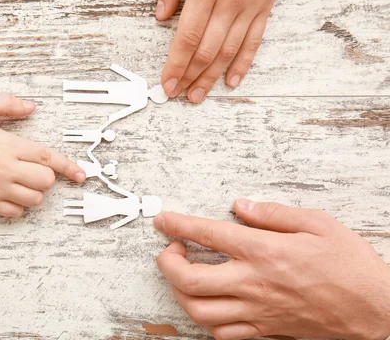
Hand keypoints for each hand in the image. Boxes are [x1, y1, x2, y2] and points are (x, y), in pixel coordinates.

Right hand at [0, 94, 85, 217]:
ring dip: (35, 192)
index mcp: (7, 145)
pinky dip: (19, 206)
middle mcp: (5, 169)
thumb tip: (31, 107)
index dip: (68, 166)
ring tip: (22, 182)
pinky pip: (15, 213)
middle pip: (46, 181)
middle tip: (34, 168)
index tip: (81, 174)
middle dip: (47, 176)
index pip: (48, 157)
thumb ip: (6, 103)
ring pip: (34, 199)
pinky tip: (10, 194)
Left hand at [154, 200, 389, 339]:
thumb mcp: (318, 224)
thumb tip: (243, 206)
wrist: (375, 310)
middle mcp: (254, 283)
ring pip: (199, 310)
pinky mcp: (265, 329)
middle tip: (169, 250)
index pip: (207, 234)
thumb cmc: (351, 267)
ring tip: (183, 275)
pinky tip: (209, 304)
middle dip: (167, 263)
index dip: (178, 225)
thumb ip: (274, 213)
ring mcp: (257, 310)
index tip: (163, 220)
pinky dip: (206, 320)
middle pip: (189, 279)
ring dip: (180, 292)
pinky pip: (222, 334)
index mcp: (264, 251)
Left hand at [157, 0, 297, 101]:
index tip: (166, 82)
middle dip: (189, 76)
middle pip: (206, 51)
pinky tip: (233, 79)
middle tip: (177, 94)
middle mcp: (230, 0)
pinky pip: (255, 40)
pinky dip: (243, 63)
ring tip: (198, 95)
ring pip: (229, 51)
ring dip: (212, 77)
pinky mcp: (266, 2)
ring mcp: (251, 4)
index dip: (175, 65)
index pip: (187, 38)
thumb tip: (161, 13)